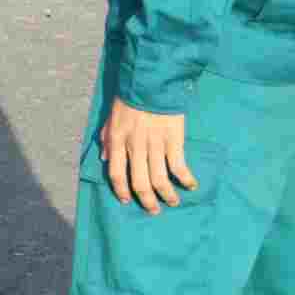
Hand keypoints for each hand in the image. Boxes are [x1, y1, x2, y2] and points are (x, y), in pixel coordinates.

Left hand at [98, 96, 196, 213]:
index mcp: (117, 141)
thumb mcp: (110, 118)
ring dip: (167, 196)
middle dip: (147, 201)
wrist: (150, 83)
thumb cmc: (128, 100)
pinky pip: (179, 166)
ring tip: (173, 202)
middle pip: (140, 183)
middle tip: (154, 210)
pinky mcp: (173, 140)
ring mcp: (155, 145)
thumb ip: (105, 139)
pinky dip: (186, 179)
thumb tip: (104, 159)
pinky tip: (190, 186)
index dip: (121, 190)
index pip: (116, 174)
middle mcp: (135, 147)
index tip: (127, 201)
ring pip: (160, 180)